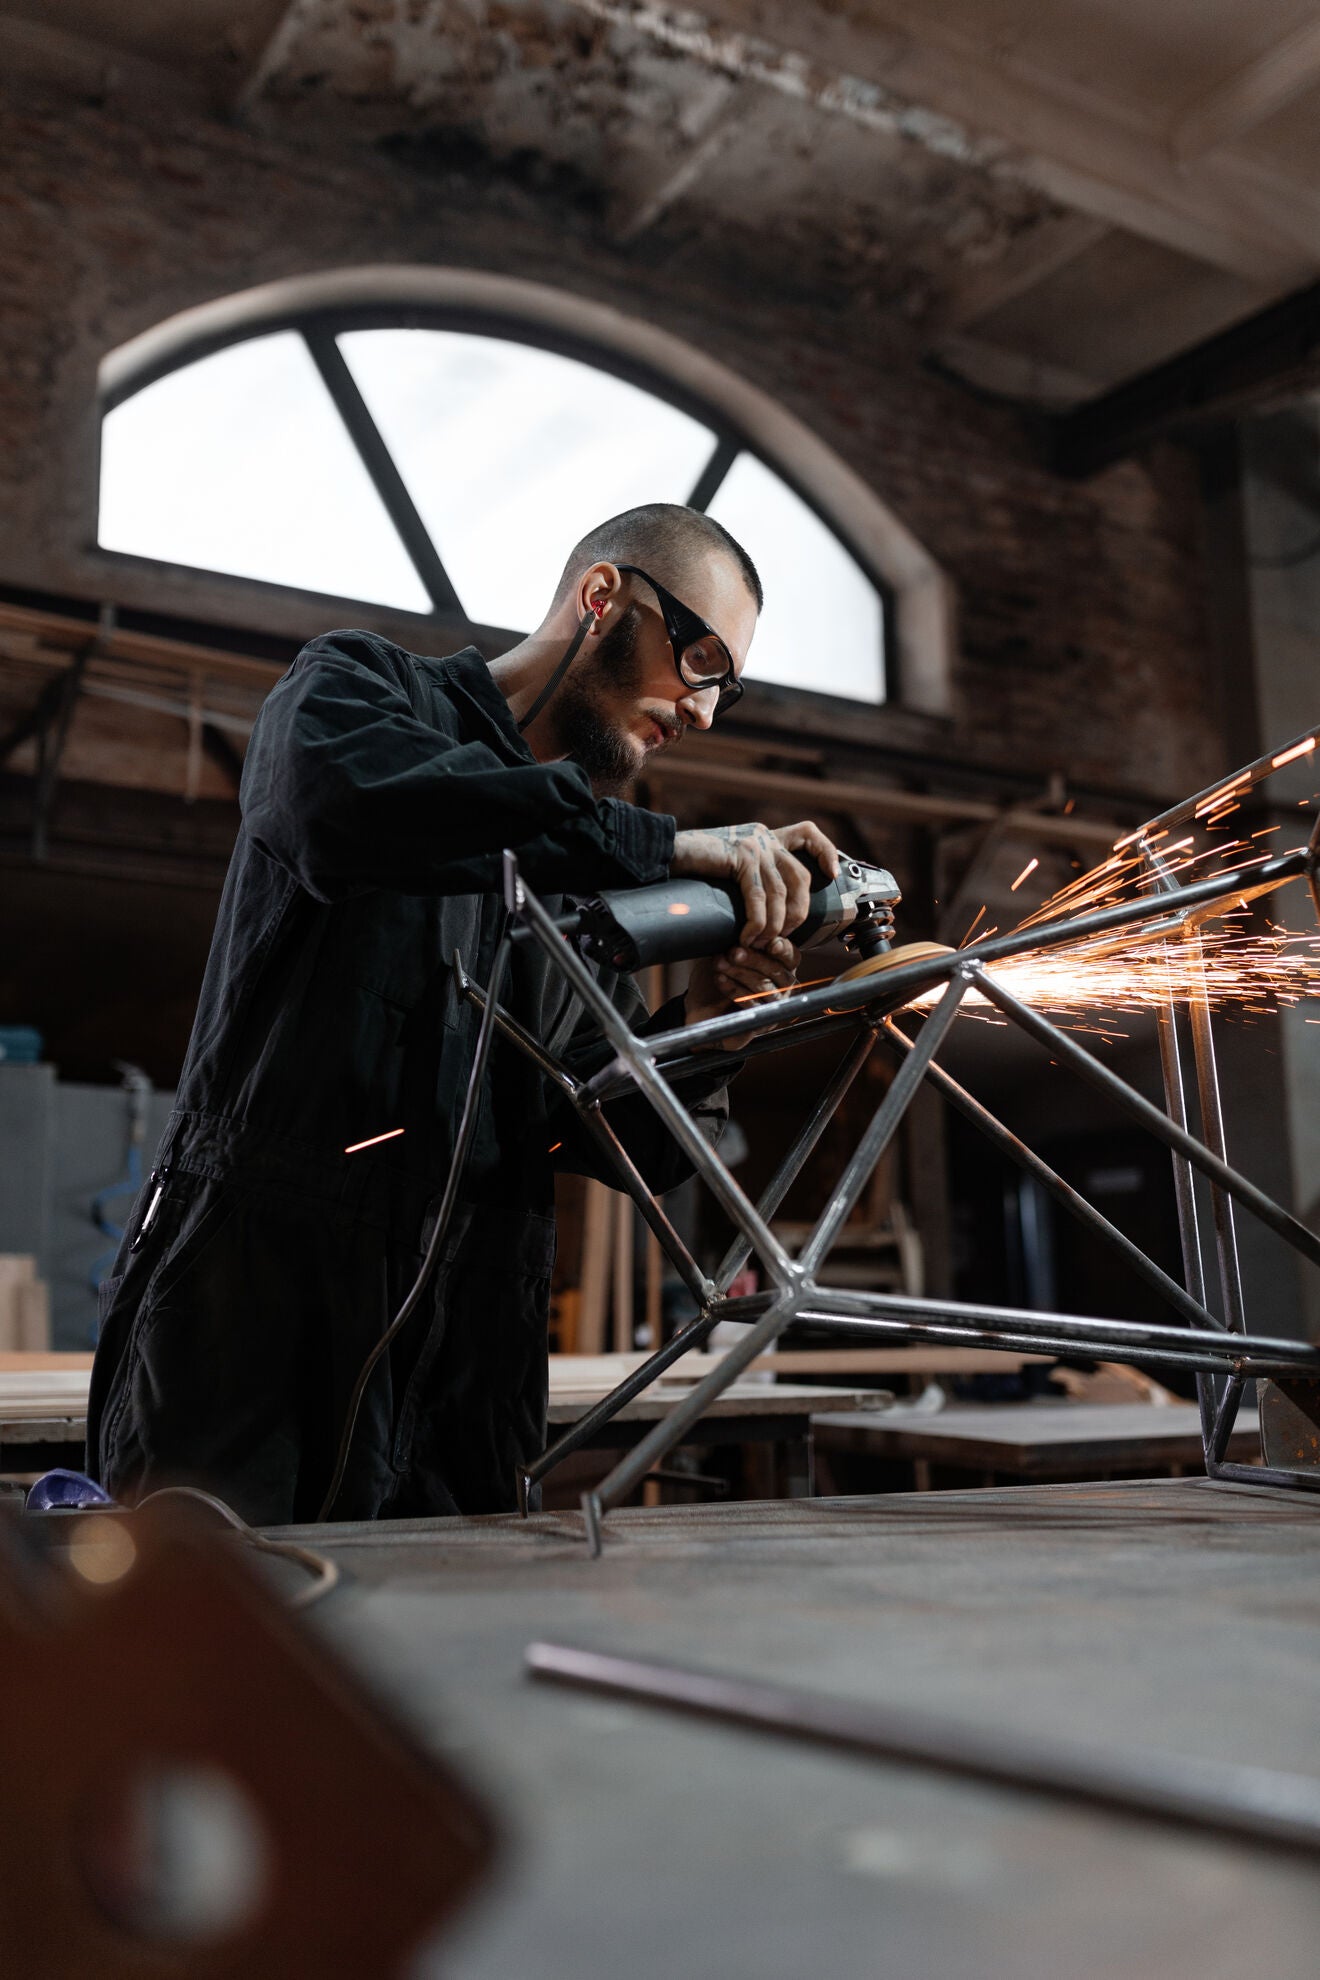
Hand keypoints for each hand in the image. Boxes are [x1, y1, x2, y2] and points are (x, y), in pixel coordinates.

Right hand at [671, 819, 839, 949]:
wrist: (660, 853)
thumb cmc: (691, 868)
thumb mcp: (730, 869)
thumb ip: (752, 878)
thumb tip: (770, 910)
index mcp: (765, 837)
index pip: (807, 833)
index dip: (825, 851)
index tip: (831, 874)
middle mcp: (764, 837)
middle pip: (801, 877)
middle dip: (798, 914)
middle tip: (782, 937)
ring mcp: (754, 845)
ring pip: (781, 893)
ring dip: (774, 925)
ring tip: (760, 944)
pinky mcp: (740, 857)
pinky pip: (759, 897)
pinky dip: (757, 922)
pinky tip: (748, 937)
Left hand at [685, 936, 800, 1045]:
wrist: (700, 1008)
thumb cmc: (718, 975)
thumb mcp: (726, 952)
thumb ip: (739, 940)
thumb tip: (739, 924)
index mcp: (782, 966)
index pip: (791, 955)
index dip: (783, 948)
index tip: (770, 943)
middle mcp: (784, 986)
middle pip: (776, 970)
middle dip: (753, 959)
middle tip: (733, 952)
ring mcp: (775, 1004)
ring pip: (763, 986)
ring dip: (740, 973)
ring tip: (720, 964)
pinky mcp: (761, 1021)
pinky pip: (752, 1004)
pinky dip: (735, 990)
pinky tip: (720, 980)